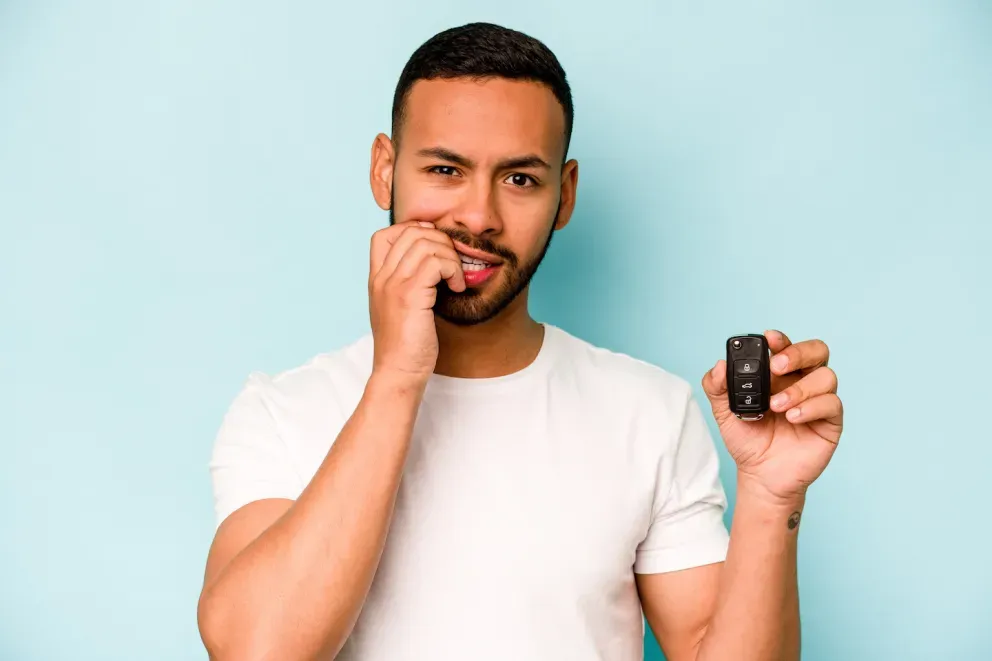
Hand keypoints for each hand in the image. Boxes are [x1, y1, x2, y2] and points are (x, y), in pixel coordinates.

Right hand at [368, 220, 465, 382]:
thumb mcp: (402, 309)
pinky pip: (436, 262)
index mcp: (377, 279)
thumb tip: (435, 265)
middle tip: (453, 265)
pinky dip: (453, 270)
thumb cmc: (406, 346)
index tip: (435, 250)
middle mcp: (381, 277)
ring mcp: (393, 284)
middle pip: (410, 231)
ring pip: (425, 243)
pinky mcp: (409, 295)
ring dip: (450, 256)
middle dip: (440, 241)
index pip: (384, 233)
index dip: (413, 231)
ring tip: (456, 279)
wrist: (399, 372)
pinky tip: (457, 288)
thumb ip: (409, 285)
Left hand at [701, 330, 842, 502]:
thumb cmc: (747, 439)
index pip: (787, 347)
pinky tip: (793, 418)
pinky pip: (832, 404)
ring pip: (826, 376)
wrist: (760, 475)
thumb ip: (717, 387)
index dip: (781, 339)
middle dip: (798, 353)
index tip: (768, 338)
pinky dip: (812, 407)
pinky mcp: (830, 422)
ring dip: (800, 388)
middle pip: (817, 351)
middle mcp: (802, 382)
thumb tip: (719, 366)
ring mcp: (818, 401)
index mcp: (780, 374)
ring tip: (777, 406)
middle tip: (777, 367)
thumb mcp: (724, 412)